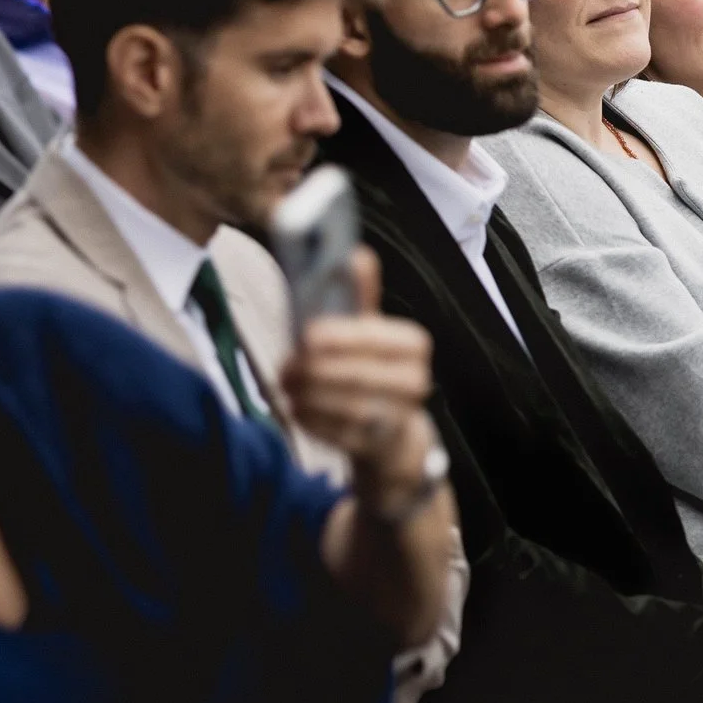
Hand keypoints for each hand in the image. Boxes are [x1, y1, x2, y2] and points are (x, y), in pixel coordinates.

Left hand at [278, 248, 438, 500]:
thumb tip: (357, 253)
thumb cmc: (371, 370)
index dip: (342, 337)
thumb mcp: (367, 332)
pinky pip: (345, 436)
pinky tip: (295, 408)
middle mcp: (417, 383)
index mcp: (414, 346)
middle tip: (285, 364)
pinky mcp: (381, 449)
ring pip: (353, 408)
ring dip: (312, 395)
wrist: (391, 435)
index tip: (305, 335)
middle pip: (363, 375)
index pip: (380, 338)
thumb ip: (359, 297)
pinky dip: (316, 421)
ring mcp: (402, 420)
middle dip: (318, 370)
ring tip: (285, 383)